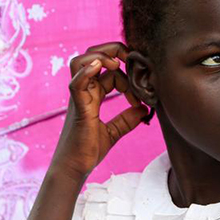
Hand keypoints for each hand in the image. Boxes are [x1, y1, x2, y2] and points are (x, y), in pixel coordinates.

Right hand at [49, 42, 148, 180]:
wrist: (74, 169)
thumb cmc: (89, 150)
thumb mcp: (114, 132)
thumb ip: (127, 119)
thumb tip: (145, 109)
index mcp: (92, 95)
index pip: (109, 73)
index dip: (127, 78)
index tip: (140, 96)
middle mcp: (84, 92)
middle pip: (91, 56)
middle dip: (111, 50)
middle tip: (130, 58)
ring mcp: (78, 98)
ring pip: (79, 63)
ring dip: (98, 56)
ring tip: (116, 64)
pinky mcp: (78, 109)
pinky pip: (76, 84)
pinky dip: (86, 72)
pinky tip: (99, 66)